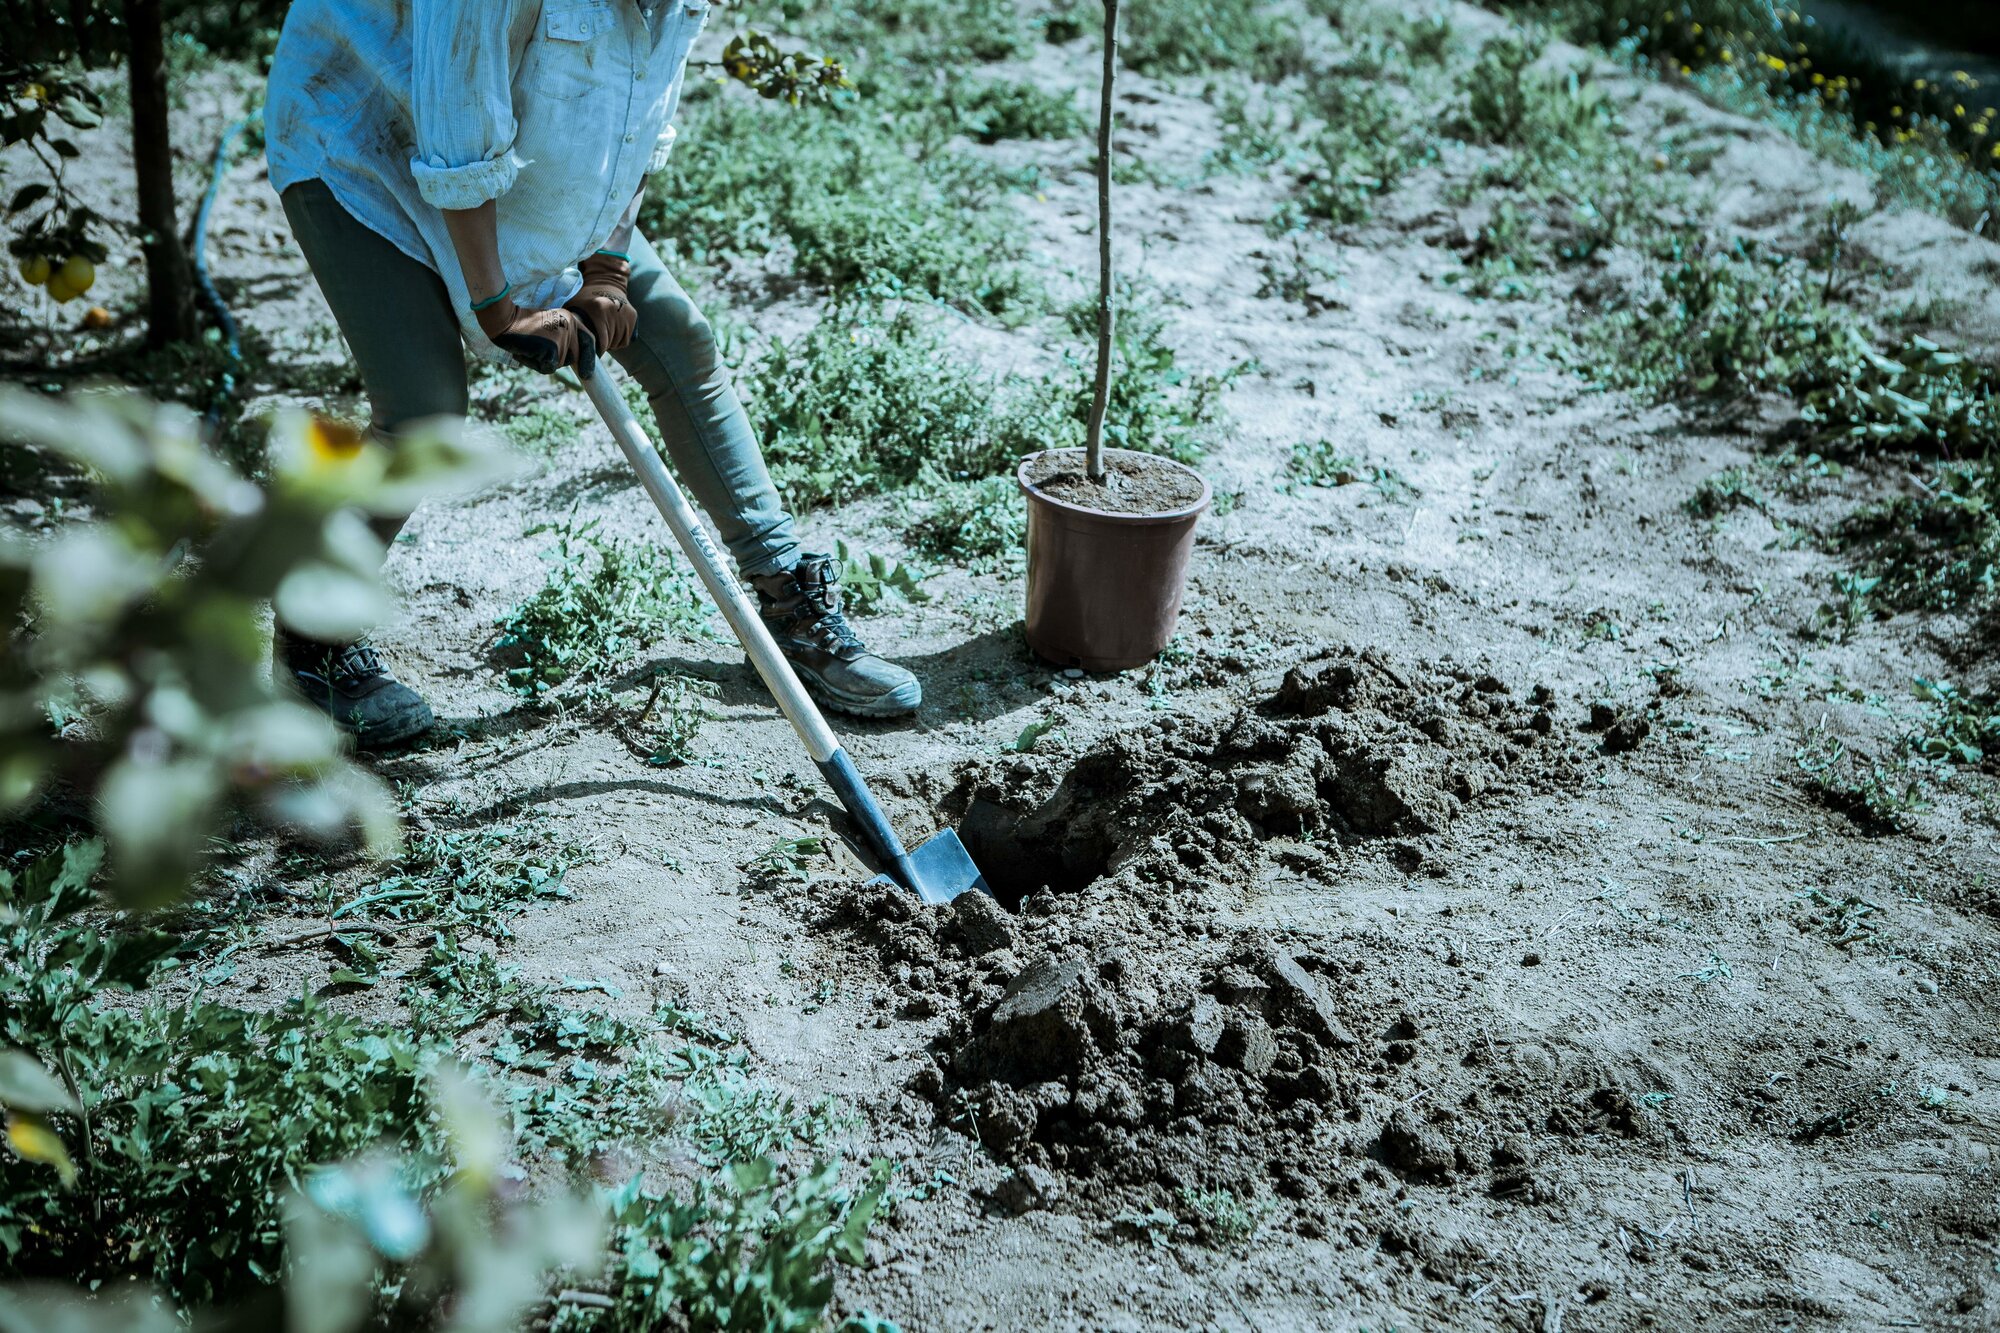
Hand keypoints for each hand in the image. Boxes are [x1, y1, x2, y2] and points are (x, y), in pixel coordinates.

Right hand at [474, 294, 596, 376]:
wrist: (505, 320)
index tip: (588, 373)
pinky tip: (527, 352)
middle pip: (574, 358)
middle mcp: (570, 327)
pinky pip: (549, 368)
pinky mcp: (553, 349)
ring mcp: (563, 338)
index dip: (590, 358)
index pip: (589, 341)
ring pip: (560, 364)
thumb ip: (562, 338)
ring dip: (544, 362)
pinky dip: (536, 365)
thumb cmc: (521, 325)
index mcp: (570, 319)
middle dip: (558, 360)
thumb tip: (573, 359)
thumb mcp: (548, 325)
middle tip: (539, 351)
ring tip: (531, 348)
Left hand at [564, 252, 636, 352]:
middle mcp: (615, 312)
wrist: (604, 281)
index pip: (601, 341)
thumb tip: (569, 342)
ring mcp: (626, 314)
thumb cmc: (585, 297)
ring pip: (619, 343)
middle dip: (602, 345)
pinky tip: (611, 332)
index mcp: (599, 310)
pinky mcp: (633, 316)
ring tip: (603, 334)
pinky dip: (619, 340)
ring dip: (610, 343)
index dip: (595, 348)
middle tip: (594, 340)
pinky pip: (626, 339)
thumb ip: (573, 323)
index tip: (590, 348)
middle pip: (610, 343)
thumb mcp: (574, 306)